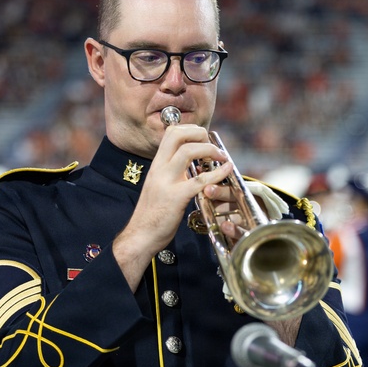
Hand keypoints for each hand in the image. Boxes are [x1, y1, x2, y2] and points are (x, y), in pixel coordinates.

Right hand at [112, 124, 233, 288]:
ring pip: (188, 151)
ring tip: (222, 158)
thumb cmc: (153, 214)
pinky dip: (218, 173)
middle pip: (177, 134)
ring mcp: (166, 182)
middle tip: (213, 145)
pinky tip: (227, 171)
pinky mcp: (176, 197)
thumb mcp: (160, 185)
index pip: (171, 132)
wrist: (140, 236)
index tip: (204, 139)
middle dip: (199, 133)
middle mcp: (159, 169)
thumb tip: (191, 164)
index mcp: (157, 165)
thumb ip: (173, 173)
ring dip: (210, 150)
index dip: (191, 130)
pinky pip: (200, 180)